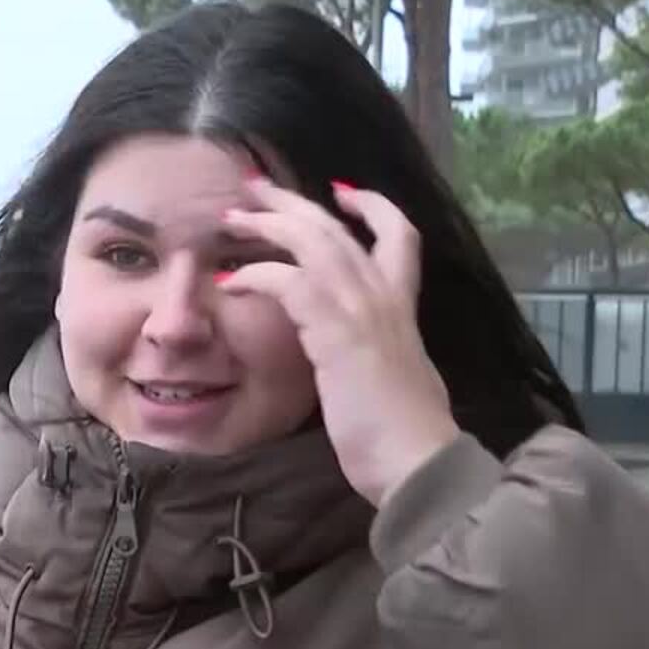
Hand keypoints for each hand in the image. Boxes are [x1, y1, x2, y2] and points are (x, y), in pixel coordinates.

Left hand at [217, 177, 459, 505]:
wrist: (416, 461)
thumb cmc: (403, 435)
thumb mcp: (392, 379)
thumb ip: (374, 356)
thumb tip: (357, 359)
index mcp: (403, 308)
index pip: (400, 235)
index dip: (373, 207)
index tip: (343, 192)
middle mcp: (385, 297)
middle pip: (337, 228)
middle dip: (293, 202)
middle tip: (254, 187)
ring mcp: (361, 309)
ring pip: (312, 242)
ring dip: (268, 224)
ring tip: (232, 217)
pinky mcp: (336, 331)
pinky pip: (289, 282)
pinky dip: (257, 274)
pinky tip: (232, 279)